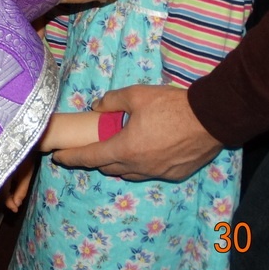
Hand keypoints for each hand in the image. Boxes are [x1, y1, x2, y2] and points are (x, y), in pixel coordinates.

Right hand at [3, 152, 36, 212]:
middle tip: (15, 206)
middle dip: (7, 199)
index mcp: (2, 172)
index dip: (8, 202)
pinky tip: (11, 190)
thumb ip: (21, 189)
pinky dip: (6, 186)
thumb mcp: (26, 173)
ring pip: (0, 184)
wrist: (25, 140)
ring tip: (14, 200)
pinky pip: (1, 179)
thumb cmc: (27, 156)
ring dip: (7, 193)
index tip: (15, 210)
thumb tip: (17, 205)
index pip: (2, 192)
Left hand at [52, 85, 221, 180]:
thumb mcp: (136, 95)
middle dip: (94, 160)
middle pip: (108, 168)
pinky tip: (143, 153)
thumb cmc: (170, 106)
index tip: (58, 157)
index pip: (90, 157)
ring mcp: (157, 173)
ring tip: (112, 151)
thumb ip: (112, 101)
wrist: (210, 118)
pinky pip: (148, 172)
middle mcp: (139, 166)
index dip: (71, 158)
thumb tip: (97, 107)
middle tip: (85, 150)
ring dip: (117, 165)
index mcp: (125, 149)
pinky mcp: (174, 174)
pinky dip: (139, 165)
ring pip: (128, 173)